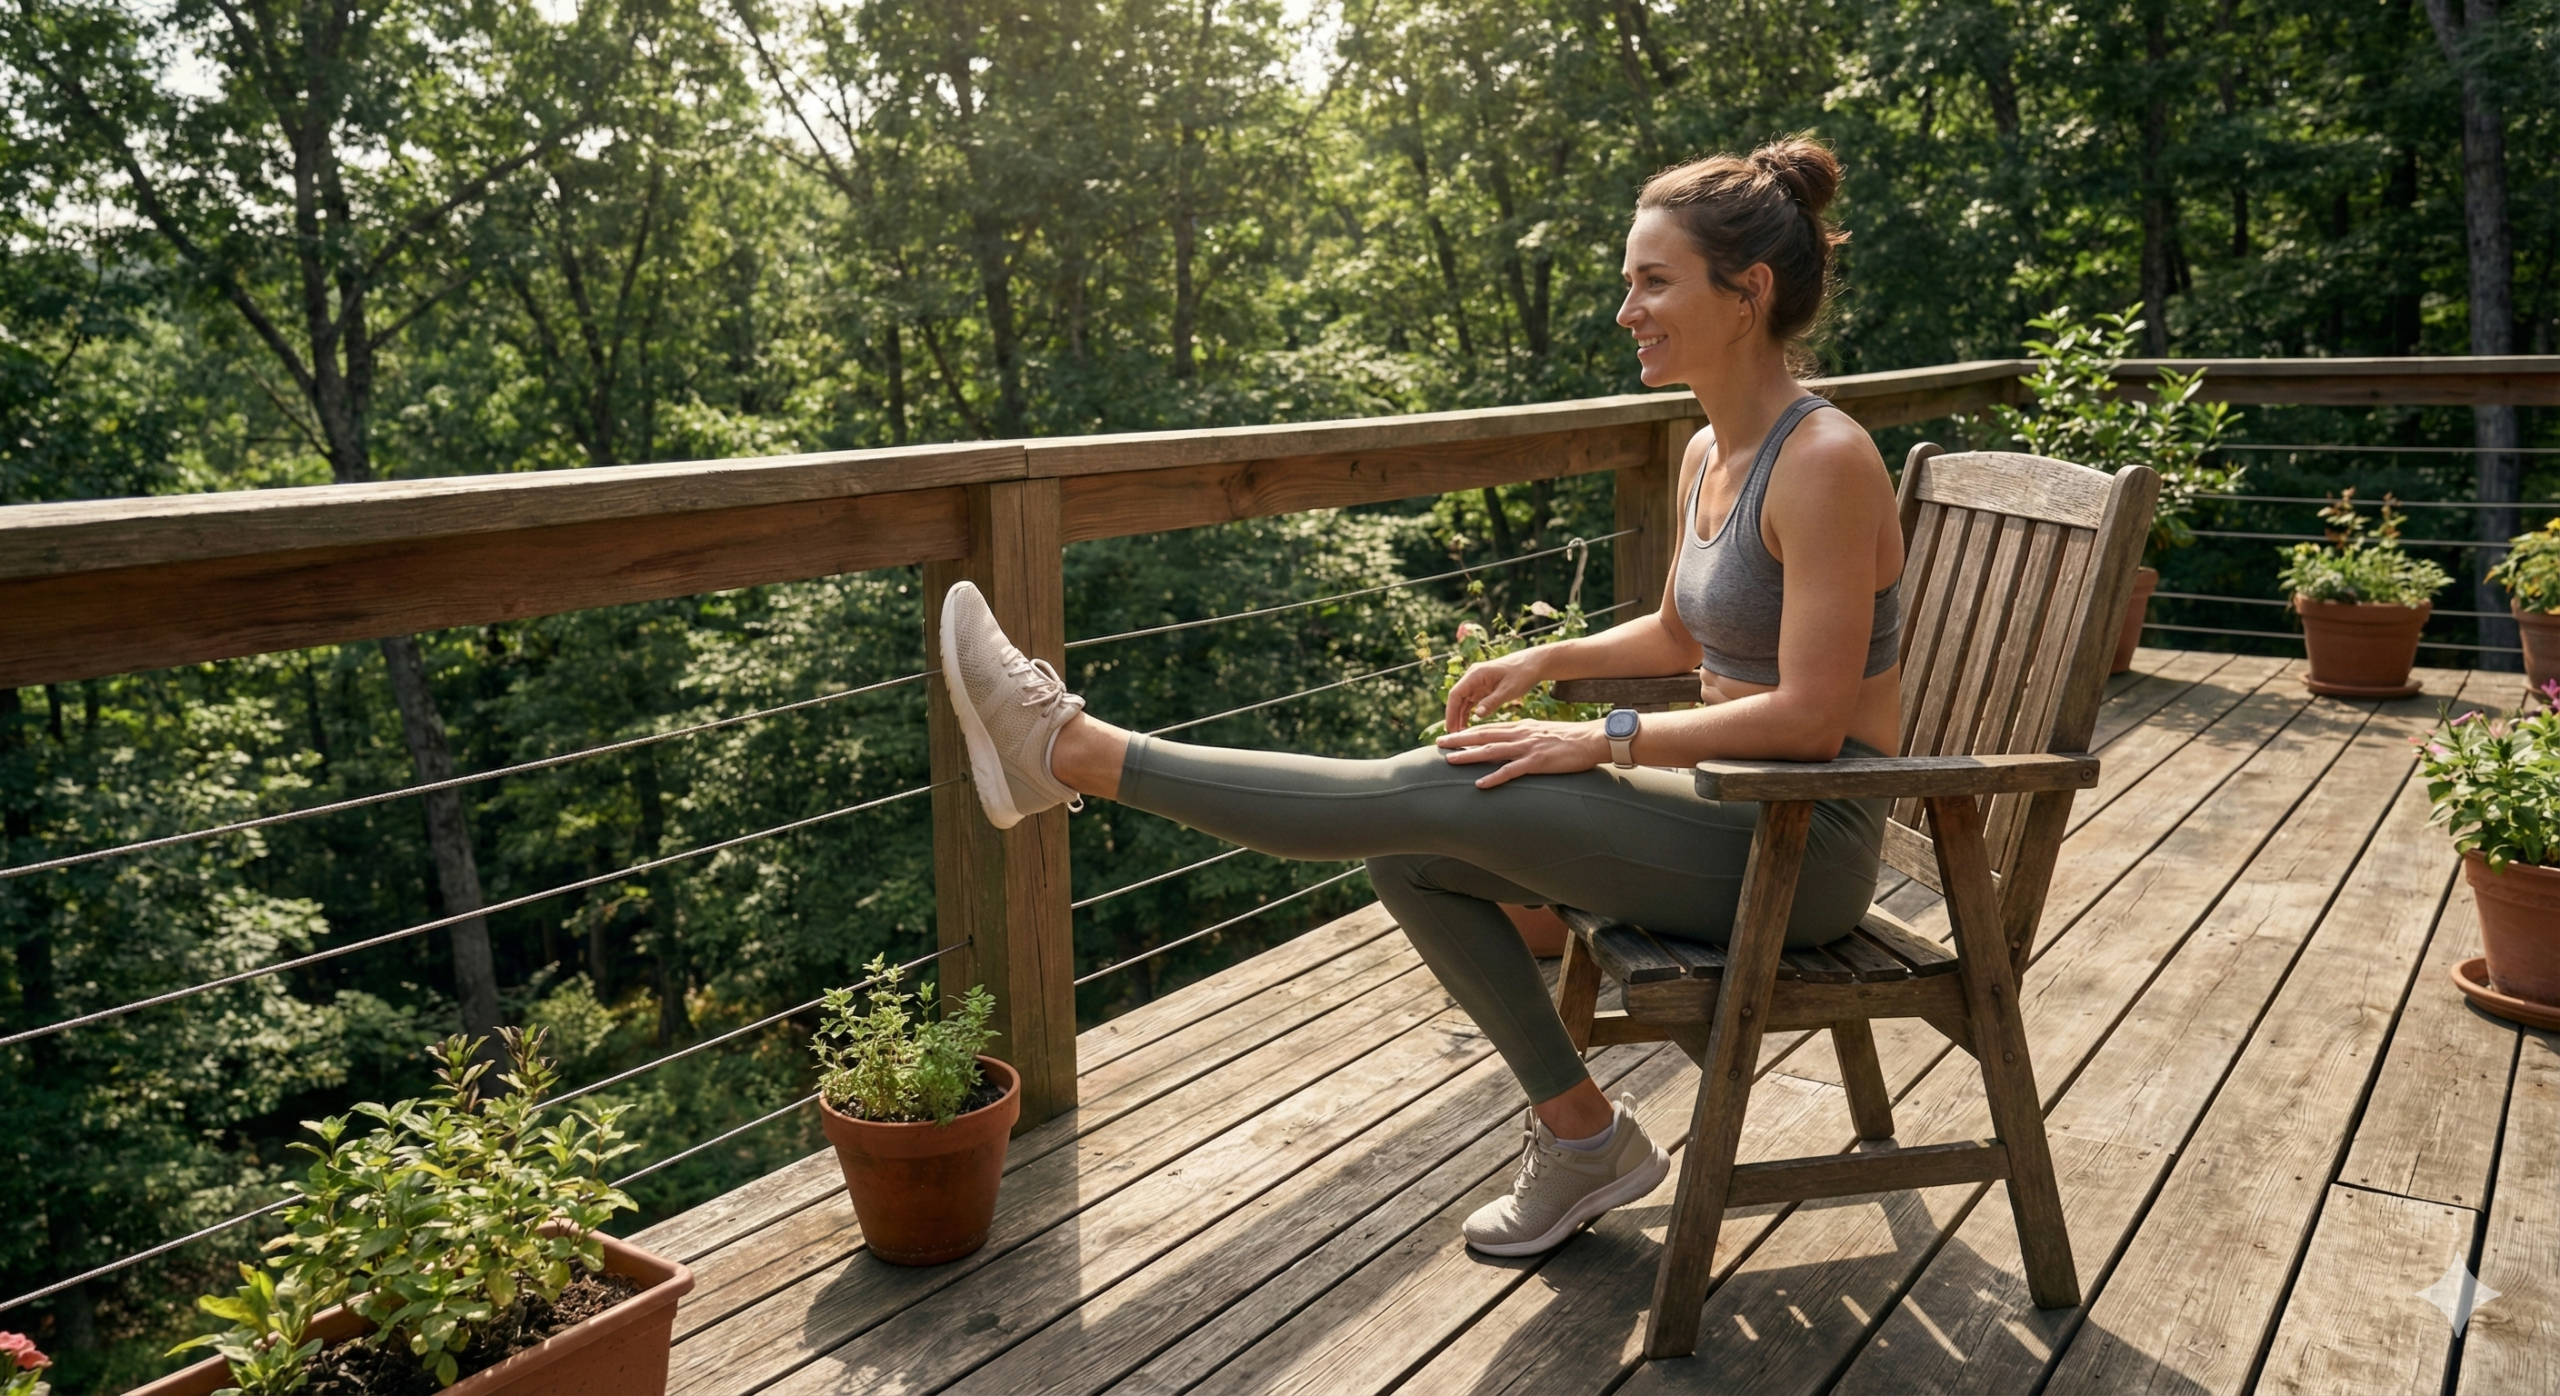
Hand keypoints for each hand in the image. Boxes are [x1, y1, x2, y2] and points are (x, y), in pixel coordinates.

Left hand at [1434, 718, 1608, 788]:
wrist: (1592, 739)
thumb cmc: (1570, 739)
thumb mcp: (1543, 733)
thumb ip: (1526, 737)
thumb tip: (1512, 744)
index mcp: (1521, 727)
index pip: (1489, 728)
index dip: (1468, 731)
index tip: (1451, 734)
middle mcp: (1520, 734)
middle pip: (1483, 735)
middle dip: (1459, 739)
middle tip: (1439, 742)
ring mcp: (1528, 748)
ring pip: (1491, 751)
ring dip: (1469, 755)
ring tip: (1450, 760)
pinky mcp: (1537, 762)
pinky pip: (1511, 771)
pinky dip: (1494, 777)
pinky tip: (1480, 783)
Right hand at [1442, 648, 1549, 733]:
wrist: (1534, 663)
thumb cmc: (1522, 674)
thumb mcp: (1508, 690)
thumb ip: (1492, 702)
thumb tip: (1476, 715)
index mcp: (1476, 674)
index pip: (1455, 694)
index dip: (1451, 712)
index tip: (1450, 728)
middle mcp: (1473, 677)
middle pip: (1457, 699)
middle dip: (1454, 717)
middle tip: (1454, 736)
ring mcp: (1478, 682)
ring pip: (1463, 701)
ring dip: (1460, 716)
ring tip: (1460, 734)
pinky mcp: (1484, 687)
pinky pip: (1472, 702)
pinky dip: (1469, 713)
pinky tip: (1468, 726)